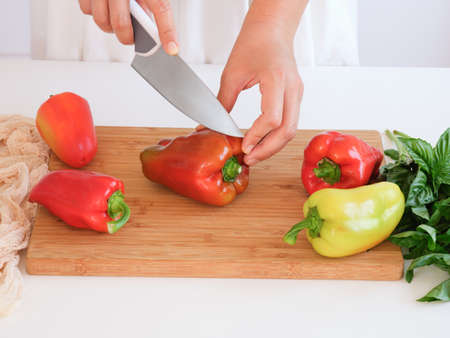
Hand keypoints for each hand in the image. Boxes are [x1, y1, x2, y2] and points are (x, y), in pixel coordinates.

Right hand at [79, 0, 177, 54]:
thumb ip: (151, 1)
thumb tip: (152, 28)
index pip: (160, 8)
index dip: (167, 31)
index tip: (172, 48)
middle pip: (121, 23)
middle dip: (127, 37)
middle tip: (132, 38)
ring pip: (101, 20)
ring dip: (109, 27)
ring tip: (116, 20)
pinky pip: (87, 10)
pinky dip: (96, 13)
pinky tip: (103, 6)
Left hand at [218, 23, 302, 165]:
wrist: (272, 30)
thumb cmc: (253, 44)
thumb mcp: (232, 73)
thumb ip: (223, 102)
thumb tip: (208, 127)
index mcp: (276, 79)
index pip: (272, 117)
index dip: (257, 136)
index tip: (243, 147)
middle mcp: (292, 88)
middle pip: (287, 130)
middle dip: (268, 149)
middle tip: (249, 159)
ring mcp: (298, 93)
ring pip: (291, 129)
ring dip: (273, 146)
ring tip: (253, 155)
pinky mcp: (296, 96)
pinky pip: (290, 122)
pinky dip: (276, 136)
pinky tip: (261, 142)